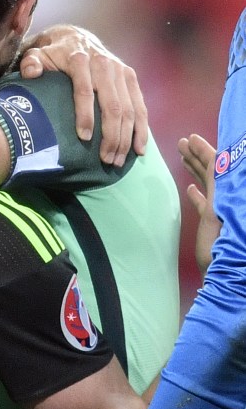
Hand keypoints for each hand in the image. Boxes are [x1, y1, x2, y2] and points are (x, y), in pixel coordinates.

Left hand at [20, 24, 147, 166]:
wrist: (75, 37)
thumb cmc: (52, 54)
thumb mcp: (37, 54)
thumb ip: (31, 63)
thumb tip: (32, 72)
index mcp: (80, 58)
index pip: (84, 90)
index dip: (85, 115)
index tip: (83, 138)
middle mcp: (104, 63)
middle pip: (112, 104)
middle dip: (111, 135)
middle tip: (105, 160)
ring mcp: (121, 70)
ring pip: (129, 108)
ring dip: (126, 137)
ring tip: (117, 161)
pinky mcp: (131, 77)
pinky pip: (140, 105)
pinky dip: (142, 129)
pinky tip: (139, 149)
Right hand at [178, 133, 220, 277]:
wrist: (226, 270)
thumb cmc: (222, 244)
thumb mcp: (216, 214)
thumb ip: (213, 193)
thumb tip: (208, 172)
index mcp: (226, 192)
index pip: (216, 164)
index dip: (204, 149)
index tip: (191, 138)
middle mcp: (223, 197)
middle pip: (211, 170)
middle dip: (197, 155)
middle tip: (182, 142)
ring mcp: (218, 209)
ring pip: (207, 183)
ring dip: (195, 168)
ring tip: (182, 155)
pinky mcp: (211, 222)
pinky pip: (204, 203)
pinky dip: (197, 194)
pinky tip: (190, 188)